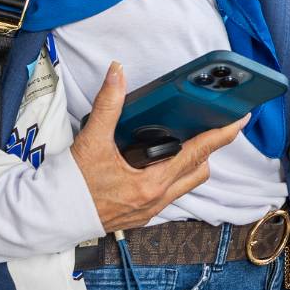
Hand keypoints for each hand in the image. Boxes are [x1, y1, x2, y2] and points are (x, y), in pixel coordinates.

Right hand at [68, 62, 247, 230]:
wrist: (50, 217)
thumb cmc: (71, 184)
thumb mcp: (92, 141)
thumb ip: (108, 104)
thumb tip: (117, 72)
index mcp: (152, 183)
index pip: (197, 154)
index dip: (221, 136)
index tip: (239, 121)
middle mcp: (156, 200)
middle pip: (198, 172)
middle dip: (207, 150)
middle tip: (209, 128)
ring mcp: (149, 211)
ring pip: (184, 185)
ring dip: (189, 165)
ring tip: (183, 142)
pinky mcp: (140, 216)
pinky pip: (168, 194)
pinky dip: (171, 176)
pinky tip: (158, 163)